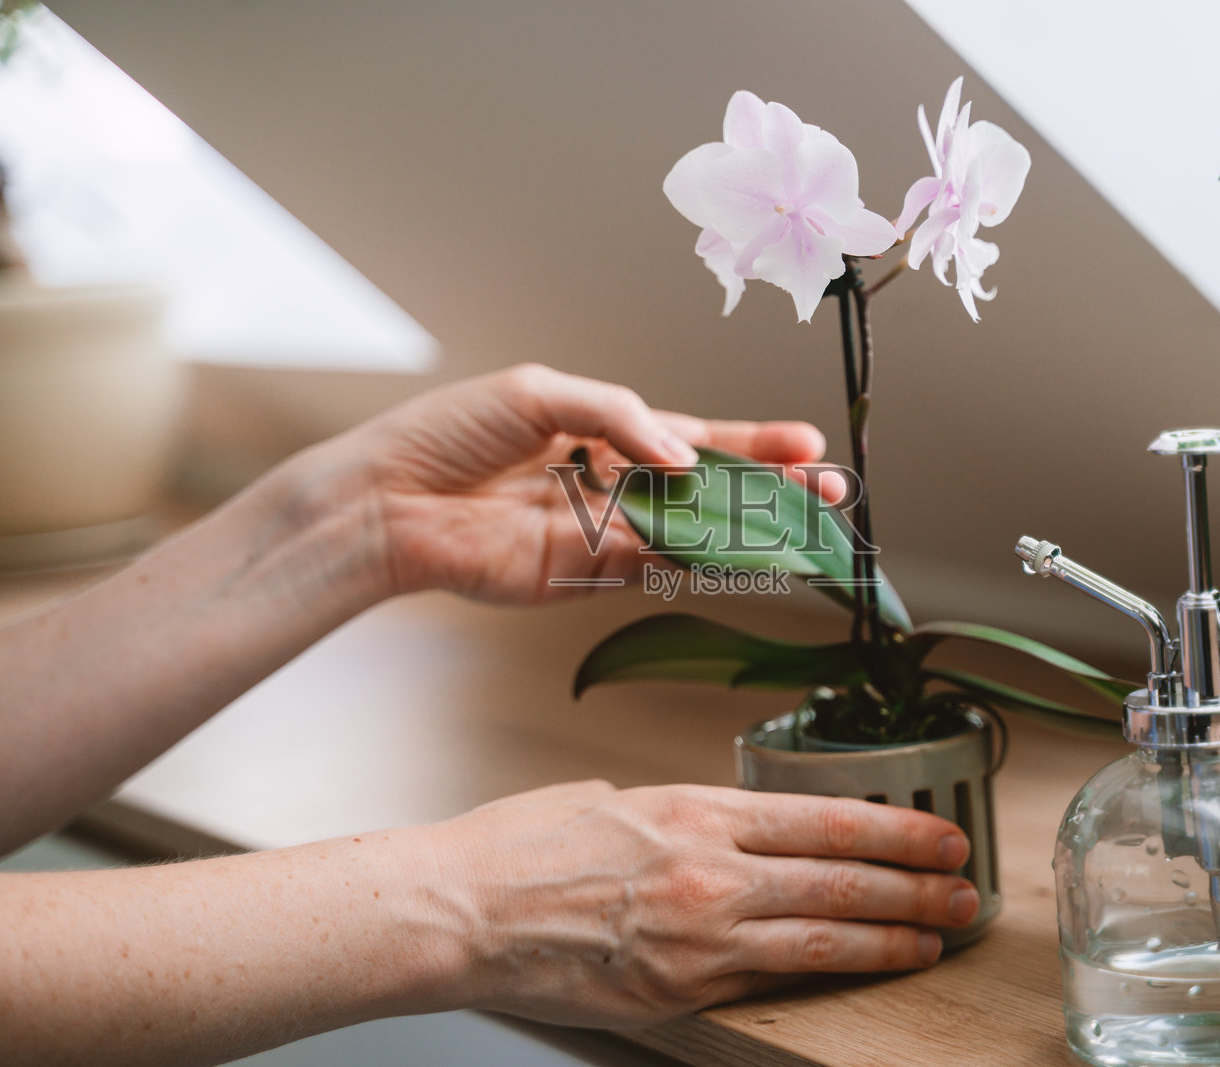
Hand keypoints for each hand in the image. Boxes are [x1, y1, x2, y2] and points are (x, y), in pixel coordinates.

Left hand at [331, 363, 841, 603]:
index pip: (696, 439)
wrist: (388, 498)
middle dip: (773, 490)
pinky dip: (702, 558)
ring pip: (695, 533)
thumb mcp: (542, 393)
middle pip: (710, 492)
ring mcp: (604, 533)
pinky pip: (657, 566)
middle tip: (831, 491)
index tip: (808, 443)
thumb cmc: (450, 433)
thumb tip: (685, 457)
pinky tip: (746, 548)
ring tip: (807, 519)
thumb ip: (621, 417)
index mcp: (605, 433)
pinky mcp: (584, 575)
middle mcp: (614, 485)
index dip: (753, 442)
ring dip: (752, 528)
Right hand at [434, 780, 979, 1026]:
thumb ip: (681, 818)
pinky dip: (828, 972)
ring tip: (938, 936)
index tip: (940, 835)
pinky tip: (865, 968)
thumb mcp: (612, 800)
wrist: (459, 913)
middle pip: (842, 877)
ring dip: (893, 937)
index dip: (897, 829)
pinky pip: (771, 979)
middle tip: (964, 889)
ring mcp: (698, 939)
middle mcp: (709, 873)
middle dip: (916, 886)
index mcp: (695, 812)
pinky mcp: (679, 991)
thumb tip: (721, 831)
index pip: (825, 818)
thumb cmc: (520, 848)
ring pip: (822, 935)